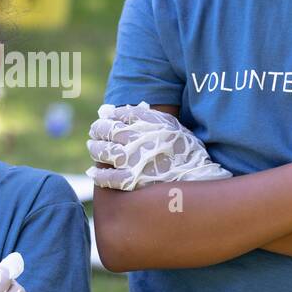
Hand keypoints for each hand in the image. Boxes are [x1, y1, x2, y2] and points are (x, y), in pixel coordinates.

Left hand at [86, 101, 229, 190]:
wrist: (198, 179)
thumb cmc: (184, 150)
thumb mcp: (170, 125)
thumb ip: (144, 114)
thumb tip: (112, 110)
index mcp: (149, 123)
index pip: (119, 114)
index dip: (110, 116)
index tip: (106, 118)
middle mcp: (139, 138)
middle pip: (107, 130)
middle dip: (98, 130)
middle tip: (95, 132)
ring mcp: (133, 160)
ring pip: (103, 151)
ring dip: (95, 148)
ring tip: (93, 147)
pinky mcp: (130, 181)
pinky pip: (106, 176)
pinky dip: (98, 173)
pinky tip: (95, 171)